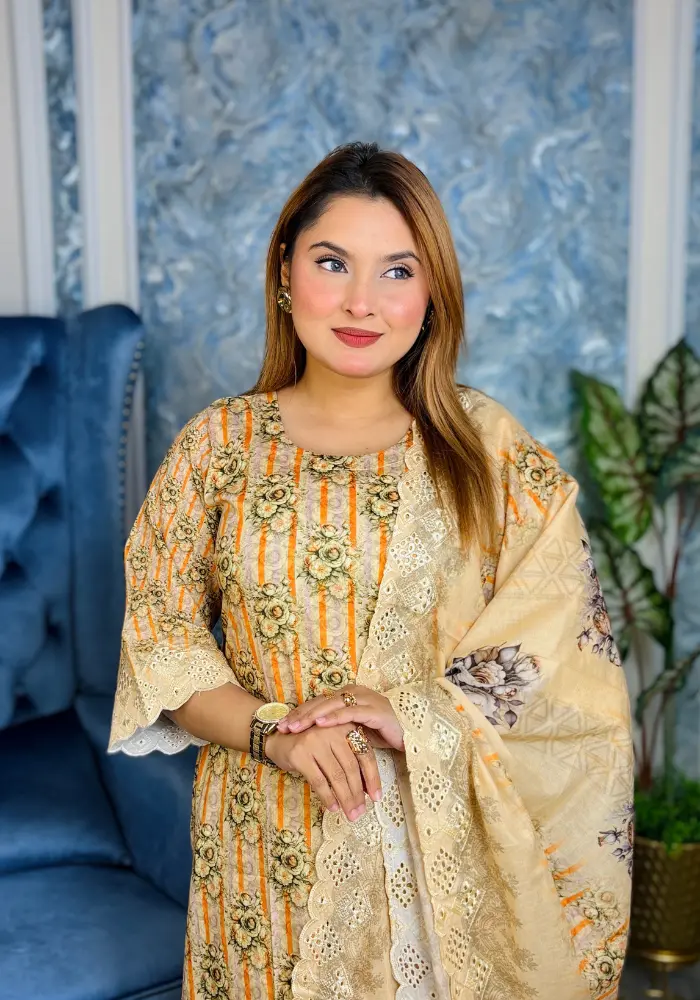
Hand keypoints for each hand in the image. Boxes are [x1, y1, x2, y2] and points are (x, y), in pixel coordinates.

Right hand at [265, 723, 381, 822]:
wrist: (278, 738)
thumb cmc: (311, 744)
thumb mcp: (334, 745)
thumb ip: (350, 759)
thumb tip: (368, 790)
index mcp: (345, 726)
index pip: (365, 754)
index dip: (373, 777)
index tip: (377, 798)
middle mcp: (332, 731)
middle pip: (351, 767)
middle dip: (358, 793)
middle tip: (361, 812)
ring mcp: (315, 741)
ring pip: (337, 776)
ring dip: (345, 798)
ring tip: (350, 814)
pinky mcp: (300, 754)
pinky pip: (319, 780)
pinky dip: (327, 796)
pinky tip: (333, 807)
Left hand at [276, 685, 404, 751]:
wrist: (411, 733)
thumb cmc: (381, 733)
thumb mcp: (353, 731)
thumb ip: (336, 730)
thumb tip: (311, 739)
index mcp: (348, 695)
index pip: (318, 702)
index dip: (300, 712)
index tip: (281, 724)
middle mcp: (355, 693)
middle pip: (321, 702)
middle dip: (300, 715)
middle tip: (282, 727)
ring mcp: (365, 699)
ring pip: (332, 705)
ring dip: (312, 716)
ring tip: (295, 726)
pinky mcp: (375, 710)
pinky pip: (350, 713)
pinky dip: (334, 717)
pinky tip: (320, 724)